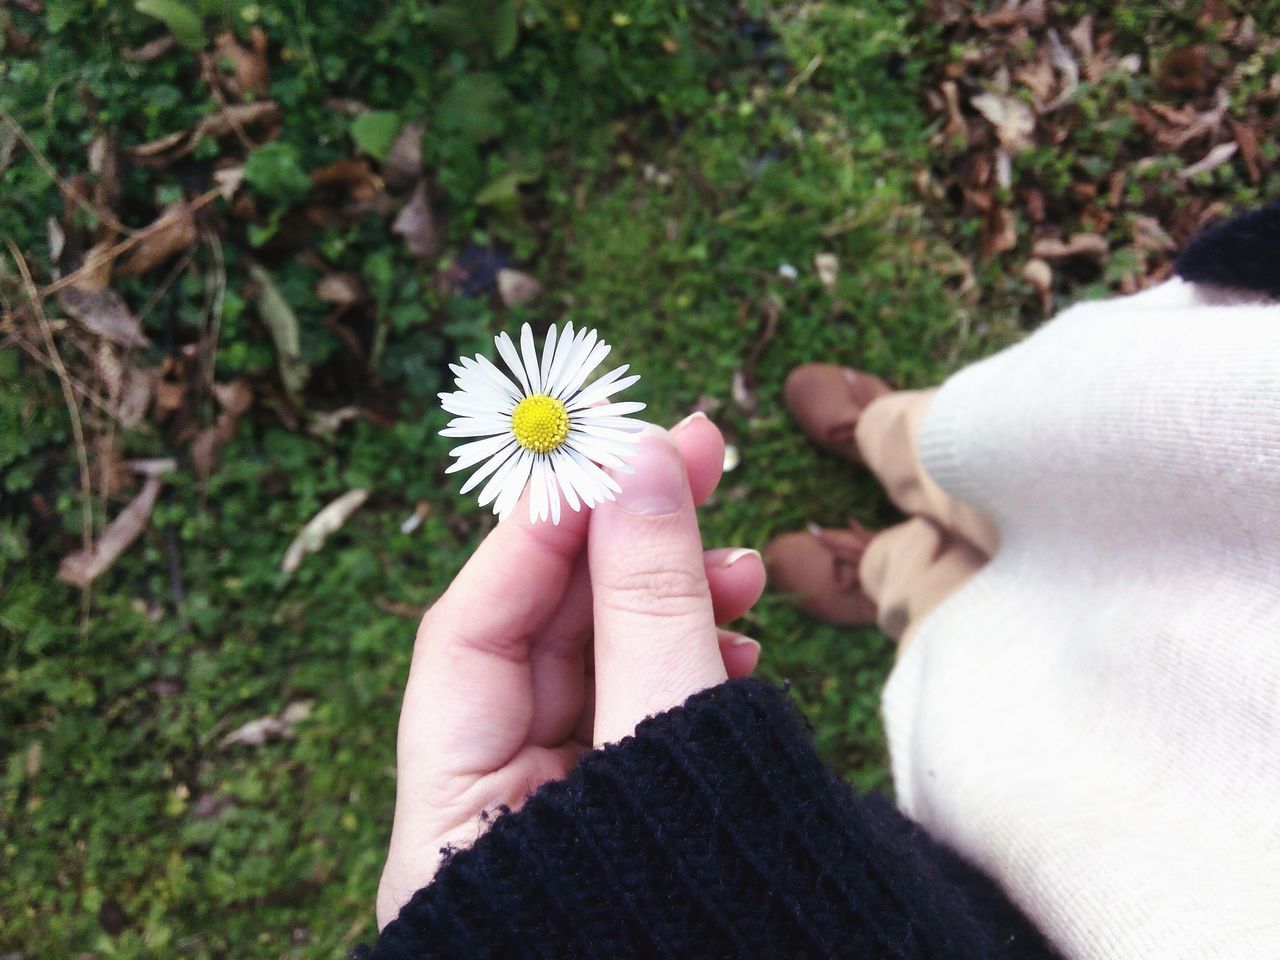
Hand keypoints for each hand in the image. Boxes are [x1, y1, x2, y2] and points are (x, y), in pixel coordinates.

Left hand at [376, 414, 766, 928]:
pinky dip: (689, 665)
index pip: (471, 633)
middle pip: (538, 642)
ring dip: (666, 601)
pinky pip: (643, 717)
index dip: (544, 531)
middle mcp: (492, 820)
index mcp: (451, 826)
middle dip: (618, 546)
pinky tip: (740, 641)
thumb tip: (637, 462)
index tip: (617, 452)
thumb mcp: (670, 745)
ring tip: (742, 568)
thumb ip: (650, 604)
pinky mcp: (627, 820)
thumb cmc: (694, 922)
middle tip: (693, 456)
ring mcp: (564, 820)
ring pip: (599, 671)